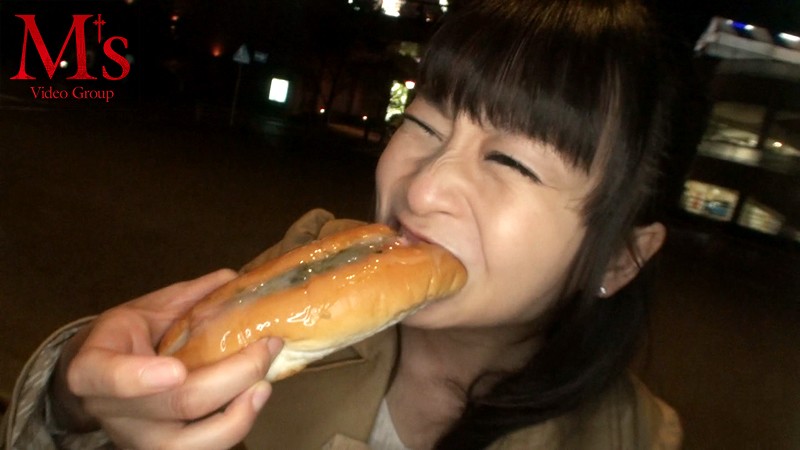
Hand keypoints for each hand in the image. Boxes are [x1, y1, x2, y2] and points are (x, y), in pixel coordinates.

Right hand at [50, 269, 282, 448]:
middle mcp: (112, 411)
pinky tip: (255, 399)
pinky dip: (237, 425)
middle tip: (267, 347)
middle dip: (233, 375)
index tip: (176, 370)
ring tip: (264, 384)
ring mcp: (139, 440)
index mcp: (94, 367)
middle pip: (178, 404)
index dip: (138, 378)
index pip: (104, 377)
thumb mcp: (146, 309)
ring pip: (194, 444)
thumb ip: (188, 296)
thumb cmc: (129, 337)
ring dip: (240, 414)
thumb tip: (233, 279)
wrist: (104, 378)